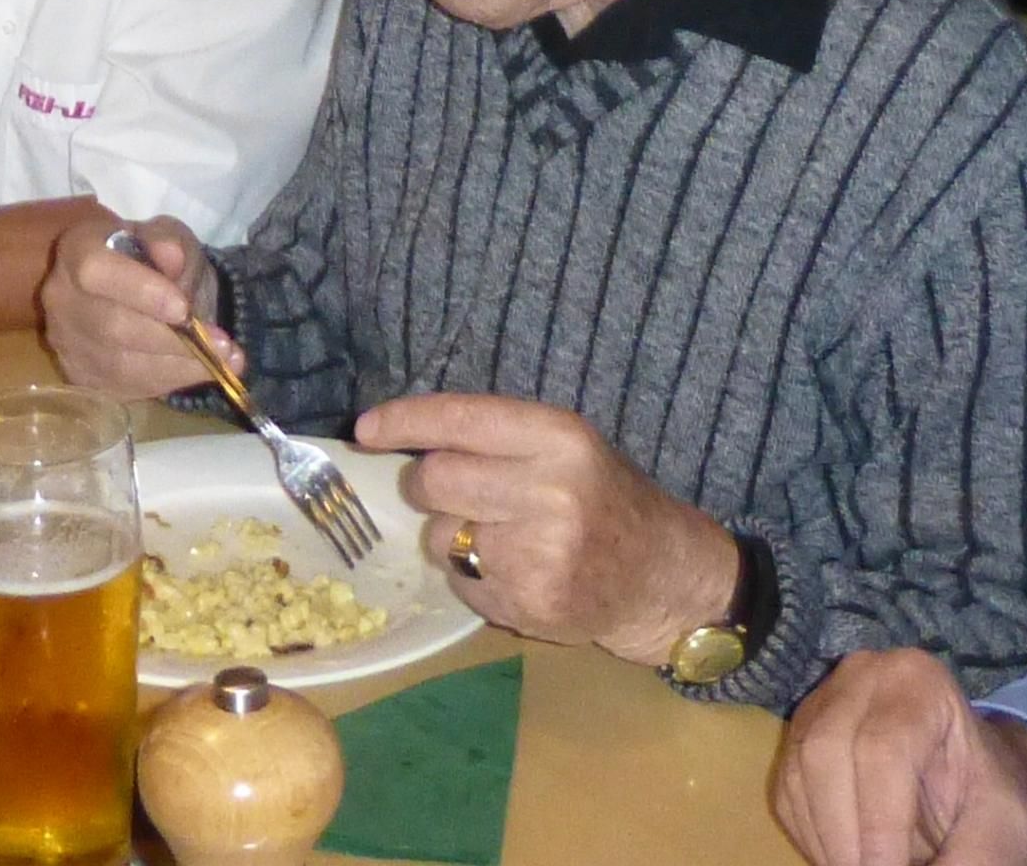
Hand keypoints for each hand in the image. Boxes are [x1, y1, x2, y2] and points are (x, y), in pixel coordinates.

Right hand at [38, 214, 221, 400]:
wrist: (151, 293)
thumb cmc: (156, 258)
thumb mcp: (169, 235)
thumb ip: (167, 241)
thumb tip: (170, 256)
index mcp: (76, 249)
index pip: (95, 271)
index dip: (140, 291)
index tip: (183, 308)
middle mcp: (61, 297)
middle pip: (111, 326)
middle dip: (171, 338)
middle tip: (220, 343)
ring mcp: (68, 342)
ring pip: (122, 364)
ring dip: (179, 365)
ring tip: (225, 359)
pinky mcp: (84, 376)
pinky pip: (129, 386)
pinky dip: (173, 380)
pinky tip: (205, 371)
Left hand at [353, 390, 739, 666]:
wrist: (661, 576)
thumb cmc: (604, 498)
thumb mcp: (567, 446)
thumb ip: (497, 438)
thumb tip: (403, 438)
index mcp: (559, 438)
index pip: (460, 420)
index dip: (404, 422)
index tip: (365, 429)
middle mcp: (549, 492)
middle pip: (435, 480)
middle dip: (428, 485)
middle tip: (452, 492)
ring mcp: (538, 556)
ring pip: (442, 537)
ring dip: (454, 536)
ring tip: (502, 537)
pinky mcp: (529, 605)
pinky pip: (461, 584)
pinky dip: (474, 578)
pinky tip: (516, 572)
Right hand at [770, 650, 1026, 863]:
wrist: (981, 783)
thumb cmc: (997, 798)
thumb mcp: (1003, 831)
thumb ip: (969, 862)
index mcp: (918, 681)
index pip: (881, 749)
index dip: (878, 825)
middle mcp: (860, 677)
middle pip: (825, 754)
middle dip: (845, 837)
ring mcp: (823, 704)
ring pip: (797, 775)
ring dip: (826, 844)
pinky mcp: (801, 739)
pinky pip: (788, 794)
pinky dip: (813, 840)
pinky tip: (850, 858)